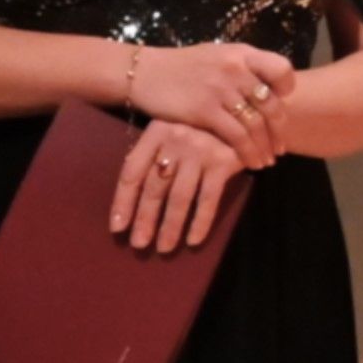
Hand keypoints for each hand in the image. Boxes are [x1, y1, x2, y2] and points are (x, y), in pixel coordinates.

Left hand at [106, 113, 249, 253]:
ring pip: (179, 197)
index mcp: (156, 132)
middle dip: (145, 219)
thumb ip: (155, 157)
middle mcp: (175, 139)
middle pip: (154, 187)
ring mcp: (200, 150)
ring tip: (164, 248)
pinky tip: (193, 240)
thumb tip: (132, 202)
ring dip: (170, 226)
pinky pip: (208, 199)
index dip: (122, 201)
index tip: (118, 227)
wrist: (244, 114)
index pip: (132, 172)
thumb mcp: (173, 133)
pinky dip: (200, 222)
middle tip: (139, 244)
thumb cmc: (202, 129)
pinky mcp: (223, 161)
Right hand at [127, 40, 295, 158]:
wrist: (144, 72)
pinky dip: (248, 152)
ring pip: (256, 124)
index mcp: (241, 53)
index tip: (283, 105)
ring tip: (267, 160)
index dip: (287, 89)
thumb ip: (243, 68)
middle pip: (272, 104)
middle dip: (279, 130)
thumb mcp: (217, 55)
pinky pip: (237, 136)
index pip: (281, 68)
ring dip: (265, 147)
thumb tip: (270, 89)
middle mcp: (235, 69)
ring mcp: (221, 89)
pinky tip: (250, 163)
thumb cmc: (183, 66)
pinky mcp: (205, 110)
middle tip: (280, 147)